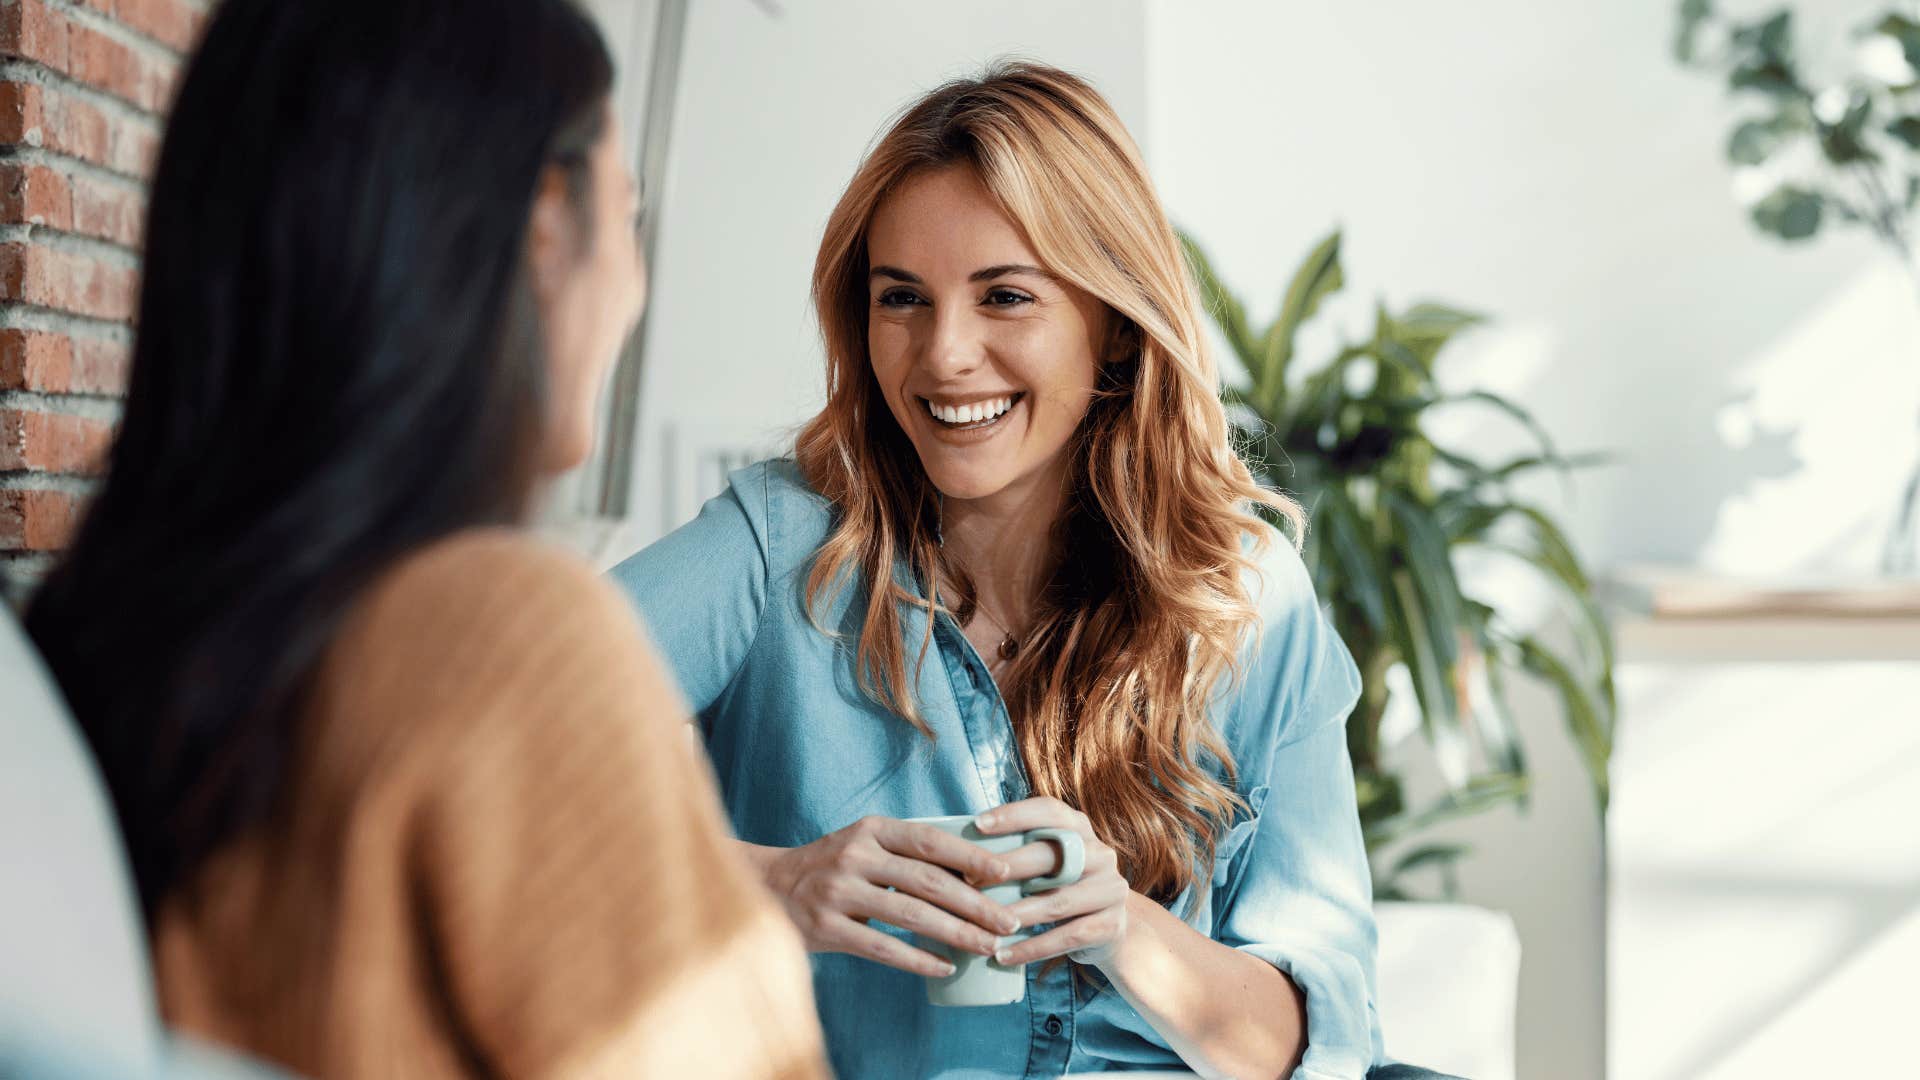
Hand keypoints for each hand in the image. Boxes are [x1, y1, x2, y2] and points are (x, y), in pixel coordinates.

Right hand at [763, 816, 1023, 977]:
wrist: (767, 887)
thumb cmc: (831, 866)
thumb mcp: (864, 844)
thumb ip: (906, 854)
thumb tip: (974, 873)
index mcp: (870, 829)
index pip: (930, 841)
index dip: (970, 856)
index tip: (1005, 874)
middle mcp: (854, 855)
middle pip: (927, 880)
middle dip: (975, 903)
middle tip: (1008, 922)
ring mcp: (838, 892)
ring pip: (910, 914)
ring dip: (956, 933)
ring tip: (987, 946)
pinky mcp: (827, 927)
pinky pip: (883, 947)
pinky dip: (918, 959)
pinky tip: (945, 967)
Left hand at [974, 797, 1131, 968]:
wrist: (1109, 929)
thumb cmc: (1061, 888)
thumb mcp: (1049, 862)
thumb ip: (1019, 849)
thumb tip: (957, 847)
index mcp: (1081, 829)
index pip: (1049, 811)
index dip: (1014, 815)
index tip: (977, 824)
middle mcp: (1100, 854)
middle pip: (1052, 855)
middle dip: (1007, 867)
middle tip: (968, 880)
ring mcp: (1110, 890)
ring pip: (1057, 902)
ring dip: (1016, 915)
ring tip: (982, 926)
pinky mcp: (1111, 925)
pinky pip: (1066, 937)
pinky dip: (1032, 948)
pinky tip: (1003, 956)